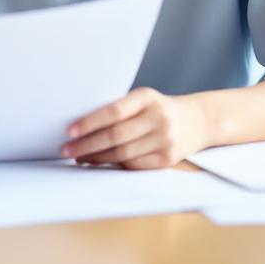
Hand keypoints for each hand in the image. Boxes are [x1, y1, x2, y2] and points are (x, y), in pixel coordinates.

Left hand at [61, 87, 210, 169]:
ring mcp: (165, 140)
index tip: (69, 131)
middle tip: (67, 149)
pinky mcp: (168, 159)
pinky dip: (114, 165)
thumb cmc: (157, 109)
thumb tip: (80, 128)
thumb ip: (118, 109)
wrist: (197, 121)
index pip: (114, 111)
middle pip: (116, 136)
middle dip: (87, 145)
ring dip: (97, 158)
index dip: (90, 122)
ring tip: (80, 157)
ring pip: (123, 153)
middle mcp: (158, 118)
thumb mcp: (142, 100)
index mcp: (147, 98)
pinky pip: (135, 165)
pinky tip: (100, 163)